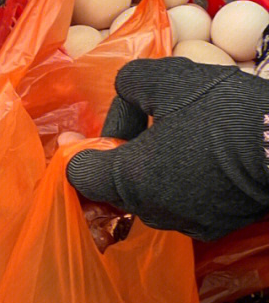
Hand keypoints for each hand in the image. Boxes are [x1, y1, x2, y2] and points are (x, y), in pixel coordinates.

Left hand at [66, 58, 268, 239]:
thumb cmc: (222, 111)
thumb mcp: (165, 78)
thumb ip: (129, 84)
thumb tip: (127, 95)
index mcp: (130, 180)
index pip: (80, 174)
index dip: (83, 144)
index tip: (96, 124)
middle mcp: (155, 211)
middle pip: (117, 184)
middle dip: (123, 150)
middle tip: (145, 116)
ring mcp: (192, 223)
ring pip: (154, 193)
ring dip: (155, 164)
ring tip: (180, 129)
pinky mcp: (222, 225)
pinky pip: (187, 200)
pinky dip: (185, 177)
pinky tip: (206, 149)